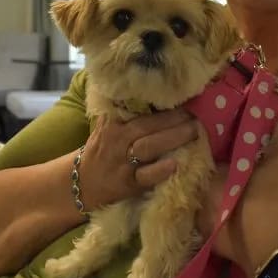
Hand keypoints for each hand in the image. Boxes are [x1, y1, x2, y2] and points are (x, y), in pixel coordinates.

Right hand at [77, 109, 199, 211]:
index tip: (182, 98)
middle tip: (195, 116)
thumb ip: (125, 112)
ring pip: (149, 147)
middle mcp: (118, 140)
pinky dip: (160, 170)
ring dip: (173, 138)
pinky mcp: (128, 183)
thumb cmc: (102, 151)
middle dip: (174, 120)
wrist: (81, 182)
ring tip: (194, 132)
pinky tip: (175, 164)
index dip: (162, 105)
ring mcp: (123, 162)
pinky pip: (145, 176)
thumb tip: (151, 94)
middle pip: (147, 126)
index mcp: (114, 123)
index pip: (139, 110)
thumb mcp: (107, 127)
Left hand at [197, 109, 277, 273]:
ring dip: (221, 201)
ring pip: (210, 208)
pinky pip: (217, 228)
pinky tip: (238, 217)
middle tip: (235, 170)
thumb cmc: (270, 201)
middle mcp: (201, 205)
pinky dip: (226, 221)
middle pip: (207, 186)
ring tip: (237, 192)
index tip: (230, 150)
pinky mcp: (217, 250)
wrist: (277, 251)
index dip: (219, 156)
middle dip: (218, 179)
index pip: (206, 162)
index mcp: (208, 181)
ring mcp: (207, 230)